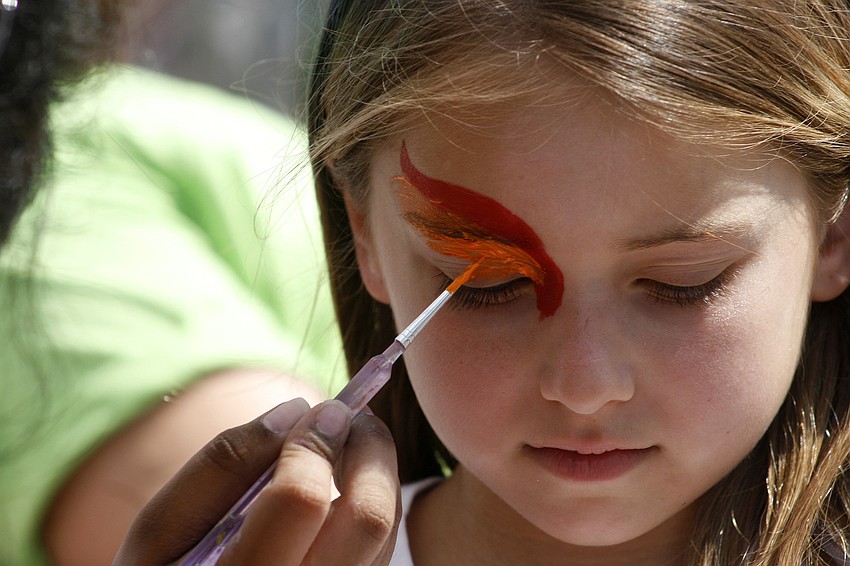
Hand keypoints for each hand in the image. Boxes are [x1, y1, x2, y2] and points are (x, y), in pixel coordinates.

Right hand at [113, 398, 400, 565]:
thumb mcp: (159, 533)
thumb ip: (220, 465)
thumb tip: (294, 411)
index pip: (301, 499)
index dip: (317, 441)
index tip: (321, 408)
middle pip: (368, 518)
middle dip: (371, 450)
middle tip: (354, 416)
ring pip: (385, 534)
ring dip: (377, 475)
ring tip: (348, 446)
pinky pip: (381, 552)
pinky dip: (373, 507)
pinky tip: (344, 489)